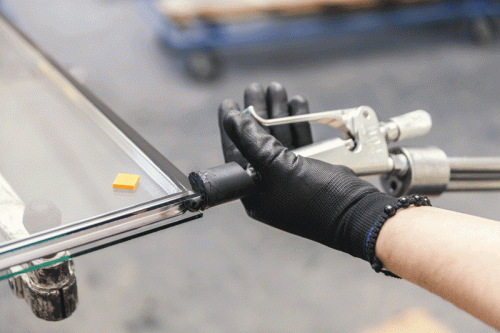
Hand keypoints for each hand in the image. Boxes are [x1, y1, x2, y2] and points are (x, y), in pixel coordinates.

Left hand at [219, 82, 396, 260]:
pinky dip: (297, 123)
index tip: (230, 102)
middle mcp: (270, 187)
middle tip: (256, 88)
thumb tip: (231, 119)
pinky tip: (296, 103)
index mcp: (255, 194)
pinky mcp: (311, 170)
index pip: (236, 154)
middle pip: (258, 142)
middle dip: (258, 113)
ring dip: (278, 113)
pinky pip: (299, 142)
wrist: (361, 213)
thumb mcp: (278, 167)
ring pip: (280, 139)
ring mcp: (292, 178)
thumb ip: (252, 142)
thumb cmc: (318, 198)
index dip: (232, 126)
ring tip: (277, 89)